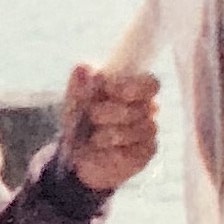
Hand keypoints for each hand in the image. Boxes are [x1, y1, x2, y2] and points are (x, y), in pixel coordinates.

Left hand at [58, 64, 158, 194]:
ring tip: (93, 138)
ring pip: (138, 131)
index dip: (133, 87)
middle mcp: (145, 109)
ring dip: (111, 134)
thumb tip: (83, 68)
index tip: (109, 89)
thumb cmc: (81, 122)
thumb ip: (78, 87)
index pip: (150, 84)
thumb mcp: (74, 104)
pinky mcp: (144, 154)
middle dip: (113, 112)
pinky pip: (134, 152)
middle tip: (93, 115)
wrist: (78, 155)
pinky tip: (100, 151)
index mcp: (133, 89)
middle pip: (142, 108)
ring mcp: (147, 132)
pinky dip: (111, 153)